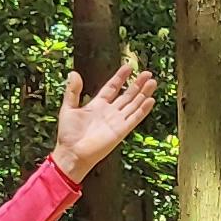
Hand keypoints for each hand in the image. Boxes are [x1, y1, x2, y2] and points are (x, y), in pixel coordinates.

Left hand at [53, 58, 156, 182]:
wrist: (72, 153)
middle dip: (137, 84)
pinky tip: (151, 100)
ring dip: (143, 93)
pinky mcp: (121, 130)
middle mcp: (110, 112)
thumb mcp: (68, 108)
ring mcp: (117, 121)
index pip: (112, 88)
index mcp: (97, 105)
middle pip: (127, 95)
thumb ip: (72, 91)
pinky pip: (135, 118)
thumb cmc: (68, 134)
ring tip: (152, 81)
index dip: (120, 77)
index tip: (129, 67)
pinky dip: (143, 109)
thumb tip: (73, 73)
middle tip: (147, 73)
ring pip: (134, 104)